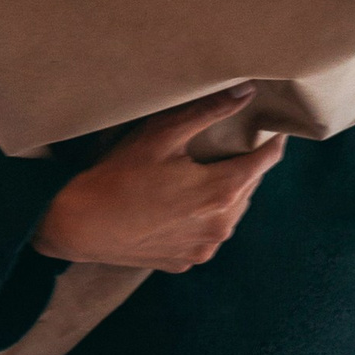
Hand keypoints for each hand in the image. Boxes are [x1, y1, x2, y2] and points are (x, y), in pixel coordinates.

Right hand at [33, 88, 285, 271]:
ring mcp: (204, 248)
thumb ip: (209, 111)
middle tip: (232, 146)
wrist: (80, 225)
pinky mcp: (186, 262)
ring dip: (226, 194)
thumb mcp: (162, 135)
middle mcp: (220, 226)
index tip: (274, 129)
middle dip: (243, 166)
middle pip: (248, 187)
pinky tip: (182, 205)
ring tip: (206, 175)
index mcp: (221, 192)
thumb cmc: (118, 175)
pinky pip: (208, 235)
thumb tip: (247, 92)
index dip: (272, 142)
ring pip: (231, 214)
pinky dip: (204, 218)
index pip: (265, 162)